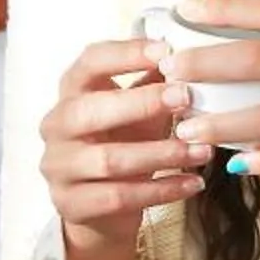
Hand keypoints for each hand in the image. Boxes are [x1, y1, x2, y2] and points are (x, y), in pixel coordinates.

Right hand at [39, 36, 211, 259]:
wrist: (101, 209)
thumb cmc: (123, 146)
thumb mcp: (139, 113)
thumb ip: (156, 86)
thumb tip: (188, 56)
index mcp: (71, 92)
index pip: (89, 62)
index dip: (125, 53)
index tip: (166, 51)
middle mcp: (56, 126)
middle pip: (90, 110)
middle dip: (142, 103)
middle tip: (186, 97)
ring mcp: (58, 168)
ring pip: (110, 160)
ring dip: (162, 154)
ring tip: (202, 151)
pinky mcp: (71, 204)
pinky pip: (120, 197)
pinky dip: (161, 190)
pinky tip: (192, 183)